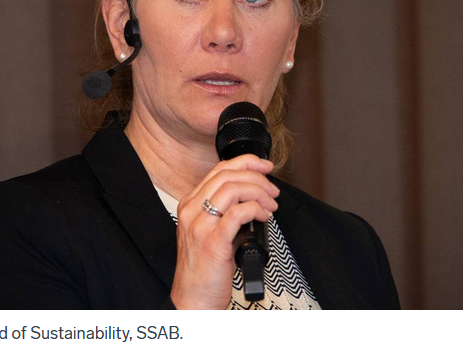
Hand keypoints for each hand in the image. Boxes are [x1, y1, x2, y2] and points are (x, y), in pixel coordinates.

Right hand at [169, 154, 278, 308]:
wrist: (193, 298)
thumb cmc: (204, 269)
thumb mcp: (210, 232)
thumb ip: (225, 212)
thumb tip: (254, 198)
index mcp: (190, 205)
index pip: (218, 170)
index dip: (246, 163)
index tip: (264, 167)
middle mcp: (192, 211)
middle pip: (227, 175)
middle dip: (257, 177)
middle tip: (272, 190)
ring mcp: (200, 225)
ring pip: (233, 189)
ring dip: (259, 192)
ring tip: (270, 204)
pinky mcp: (213, 241)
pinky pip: (238, 213)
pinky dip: (257, 209)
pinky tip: (265, 217)